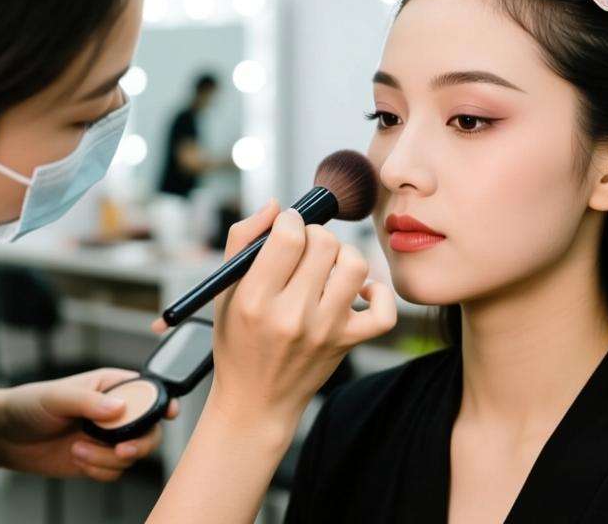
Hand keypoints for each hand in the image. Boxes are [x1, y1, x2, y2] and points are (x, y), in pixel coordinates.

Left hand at [0, 368, 179, 481]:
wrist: (6, 437)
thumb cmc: (29, 405)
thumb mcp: (57, 397)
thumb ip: (89, 402)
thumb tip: (120, 408)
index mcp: (112, 386)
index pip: (149, 392)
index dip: (163, 402)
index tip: (169, 412)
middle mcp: (116, 412)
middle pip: (150, 429)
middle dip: (139, 443)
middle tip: (120, 449)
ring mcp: (109, 438)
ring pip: (133, 454)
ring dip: (107, 458)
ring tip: (78, 449)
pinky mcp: (99, 460)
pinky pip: (115, 471)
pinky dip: (99, 471)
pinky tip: (77, 459)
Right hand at [153, 199, 396, 427]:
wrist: (256, 402)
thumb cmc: (238, 341)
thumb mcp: (224, 292)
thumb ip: (243, 240)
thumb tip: (275, 205)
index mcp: (255, 299)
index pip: (288, 236)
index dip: (290, 220)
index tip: (286, 227)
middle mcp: (292, 315)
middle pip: (325, 244)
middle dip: (315, 234)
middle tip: (304, 248)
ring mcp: (325, 331)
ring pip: (355, 266)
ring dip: (343, 255)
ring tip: (328, 265)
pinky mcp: (348, 343)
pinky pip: (383, 310)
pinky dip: (378, 292)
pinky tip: (357, 290)